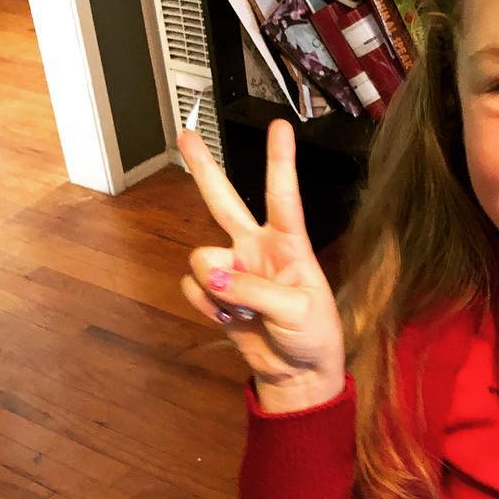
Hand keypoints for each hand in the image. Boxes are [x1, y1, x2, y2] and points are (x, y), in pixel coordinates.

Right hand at [179, 120, 345, 412]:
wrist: (297, 372)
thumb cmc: (313, 334)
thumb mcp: (297, 311)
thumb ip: (252, 290)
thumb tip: (209, 274)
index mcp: (289, 244)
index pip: (283, 197)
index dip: (280, 161)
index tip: (280, 126)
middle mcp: (257, 248)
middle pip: (224, 200)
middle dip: (204, 168)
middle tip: (186, 135)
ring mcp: (233, 269)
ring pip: (201, 259)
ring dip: (215, 288)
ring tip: (244, 311)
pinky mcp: (215, 294)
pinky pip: (193, 289)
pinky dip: (207, 308)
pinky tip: (232, 320)